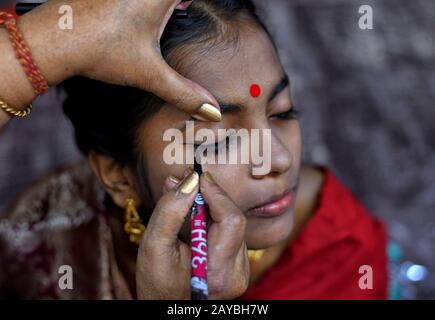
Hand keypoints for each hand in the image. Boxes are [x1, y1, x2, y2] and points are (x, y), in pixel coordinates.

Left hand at [71, 0, 220, 120]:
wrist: (53, 39)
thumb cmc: (99, 50)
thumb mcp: (149, 74)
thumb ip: (185, 93)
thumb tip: (212, 112)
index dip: (195, 8)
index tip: (195, 14)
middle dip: (181, 6)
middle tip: (183, 16)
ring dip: (167, 5)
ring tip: (160, 21)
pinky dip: (147, 4)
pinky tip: (136, 20)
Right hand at [135, 170, 248, 298]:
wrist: (165, 308)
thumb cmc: (156, 283)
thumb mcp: (153, 247)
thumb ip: (170, 211)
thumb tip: (189, 180)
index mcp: (218, 272)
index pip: (231, 220)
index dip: (215, 193)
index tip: (196, 176)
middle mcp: (237, 272)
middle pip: (233, 219)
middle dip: (211, 196)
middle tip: (187, 181)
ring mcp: (240, 271)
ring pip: (232, 224)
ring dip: (211, 206)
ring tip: (186, 197)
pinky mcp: (237, 266)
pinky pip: (229, 232)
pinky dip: (213, 218)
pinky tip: (194, 216)